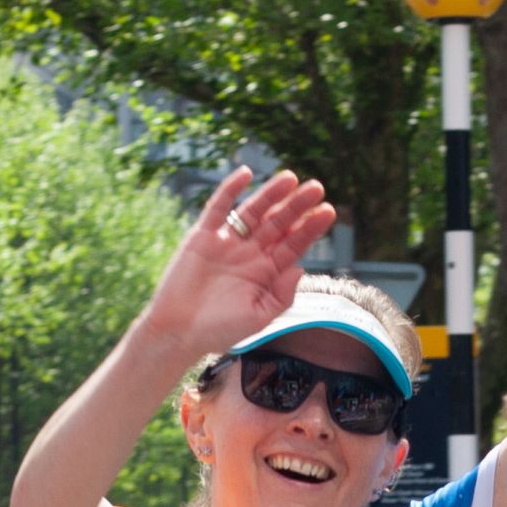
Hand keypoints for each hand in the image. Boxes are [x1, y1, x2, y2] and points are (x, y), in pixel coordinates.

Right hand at [141, 164, 337, 363]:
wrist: (178, 332)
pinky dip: (230, 190)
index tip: (327, 211)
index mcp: (265, 273)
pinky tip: (246, 174)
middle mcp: (249, 253)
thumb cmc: (218, 330)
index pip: (292, 245)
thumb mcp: (258, 317)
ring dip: (271, 194)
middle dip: (297, 206)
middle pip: (278, 224)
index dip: (310, 228)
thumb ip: (281, 295)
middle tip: (316, 188)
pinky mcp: (203, 236)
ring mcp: (227, 242)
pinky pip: (218, 207)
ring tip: (291, 179)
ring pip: (254, 211)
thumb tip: (300, 267)